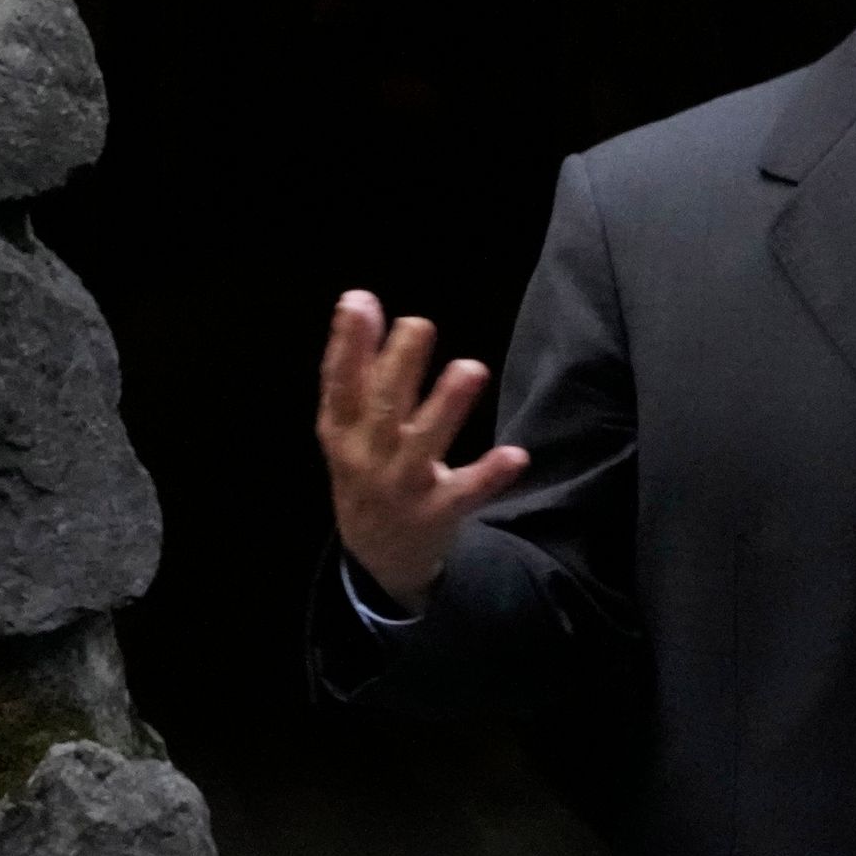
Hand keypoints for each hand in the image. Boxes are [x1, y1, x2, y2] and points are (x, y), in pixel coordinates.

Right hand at [317, 291, 530, 615]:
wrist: (378, 557)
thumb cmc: (365, 468)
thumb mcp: (345, 425)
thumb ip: (353, 366)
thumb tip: (359, 297)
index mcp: (341, 432)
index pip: (339, 384)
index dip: (346, 344)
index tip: (360, 302)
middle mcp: (368, 458)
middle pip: (383, 409)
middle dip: (400, 366)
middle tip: (419, 324)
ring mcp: (403, 487)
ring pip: (424, 445)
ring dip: (446, 408)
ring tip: (470, 369)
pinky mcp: (439, 512)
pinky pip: (466, 492)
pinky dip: (489, 475)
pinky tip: (515, 455)